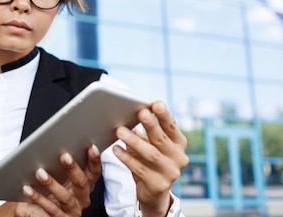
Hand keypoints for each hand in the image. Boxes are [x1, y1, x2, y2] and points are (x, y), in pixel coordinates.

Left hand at [14, 145, 101, 216]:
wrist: (36, 210)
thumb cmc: (49, 188)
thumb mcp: (58, 175)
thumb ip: (61, 163)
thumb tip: (54, 142)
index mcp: (85, 185)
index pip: (94, 172)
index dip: (95, 160)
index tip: (91, 146)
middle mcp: (82, 198)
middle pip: (81, 183)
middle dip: (73, 168)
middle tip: (63, 155)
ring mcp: (72, 210)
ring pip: (65, 197)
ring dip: (52, 183)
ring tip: (39, 171)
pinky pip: (49, 208)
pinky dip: (38, 197)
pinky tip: (28, 188)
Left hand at [113, 101, 188, 215]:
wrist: (154, 192)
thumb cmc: (150, 161)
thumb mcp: (150, 144)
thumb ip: (144, 131)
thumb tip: (128, 113)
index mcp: (178, 144)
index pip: (172, 127)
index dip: (164, 115)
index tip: (156, 104)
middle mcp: (179, 158)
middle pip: (162, 139)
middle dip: (151, 125)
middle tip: (140, 113)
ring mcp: (170, 173)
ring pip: (151, 154)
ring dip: (134, 141)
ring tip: (120, 131)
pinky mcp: (158, 185)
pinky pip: (140, 169)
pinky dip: (127, 158)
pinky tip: (116, 149)